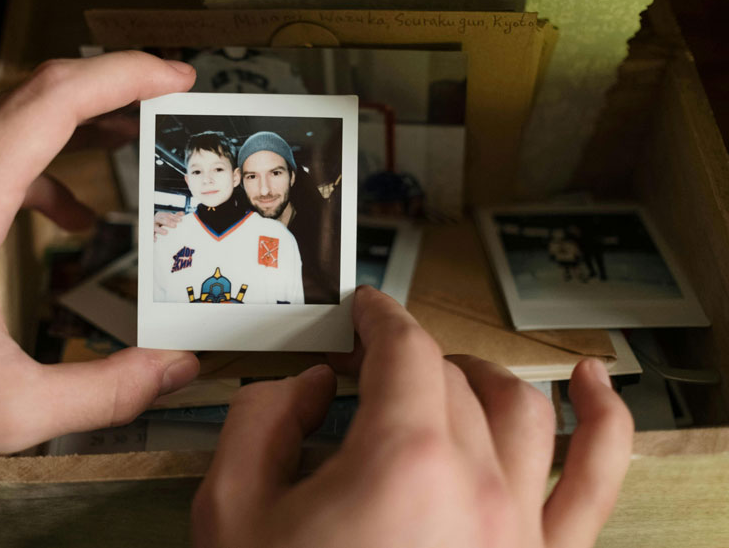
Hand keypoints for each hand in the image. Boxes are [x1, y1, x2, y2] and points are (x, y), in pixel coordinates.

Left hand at [0, 51, 199, 472]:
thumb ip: (104, 390)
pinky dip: (14, 165)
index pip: (54, 99)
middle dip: (106, 97)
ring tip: (114, 160)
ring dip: (60, 134)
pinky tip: (39, 214)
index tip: (175, 76)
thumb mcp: (1, 410)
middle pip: (30, 96)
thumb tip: (174, 370)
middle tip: (161, 113)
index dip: (126, 76)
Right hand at [153, 210, 182, 240]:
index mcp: (160, 215)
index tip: (180, 220)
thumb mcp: (167, 218)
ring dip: (160, 230)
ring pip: (155, 227)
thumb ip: (175, 216)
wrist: (152, 228)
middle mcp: (155, 220)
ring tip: (166, 233)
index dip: (174, 217)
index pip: (167, 215)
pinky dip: (152, 237)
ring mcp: (152, 226)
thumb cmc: (162, 223)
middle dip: (168, 222)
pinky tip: (156, 239)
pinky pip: (150, 235)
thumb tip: (182, 213)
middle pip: (161, 220)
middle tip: (175, 226)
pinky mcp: (150, 233)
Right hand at [193, 287, 632, 547]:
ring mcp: (522, 529)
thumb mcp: (232, 510)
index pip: (405, 350)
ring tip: (449, 371)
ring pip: (523, 411)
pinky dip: (606, 422)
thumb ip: (262, 418)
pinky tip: (597, 386)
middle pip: (452, 379)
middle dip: (407, 359)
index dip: (379, 317)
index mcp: (402, 462)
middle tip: (371, 365)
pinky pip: (597, 481)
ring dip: (481, 377)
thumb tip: (314, 384)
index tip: (364, 311)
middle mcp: (478, 485)